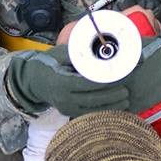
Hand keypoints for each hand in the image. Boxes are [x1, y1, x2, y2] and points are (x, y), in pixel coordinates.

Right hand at [7, 45, 130, 116]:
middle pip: (94, 98)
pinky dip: (104, 110)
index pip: (90, 83)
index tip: (121, 75)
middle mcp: (64, 99)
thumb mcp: (61, 53)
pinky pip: (89, 113)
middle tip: (128, 89)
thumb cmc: (48, 63)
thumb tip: (102, 47)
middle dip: (113, 95)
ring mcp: (66, 108)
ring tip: (126, 99)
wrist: (32, 81)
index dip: (107, 80)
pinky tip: (116, 106)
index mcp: (62, 83)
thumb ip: (79, 53)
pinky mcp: (69, 113)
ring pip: (93, 109)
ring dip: (111, 106)